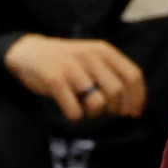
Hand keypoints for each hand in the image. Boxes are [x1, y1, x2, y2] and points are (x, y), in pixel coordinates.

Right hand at [3, 34, 147, 123]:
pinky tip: (71, 110)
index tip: (133, 112)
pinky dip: (75, 116)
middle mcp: (90, 57)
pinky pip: (75, 111)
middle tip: (105, 111)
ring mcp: (72, 68)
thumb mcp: (92, 58)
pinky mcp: (54, 80)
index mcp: (103, 50)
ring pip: (98, 102)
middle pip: (117, 91)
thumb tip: (133, 104)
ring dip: (95, 113)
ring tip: (86, 109)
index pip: (132, 75)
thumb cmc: (66, 62)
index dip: (137, 98)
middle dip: (115, 108)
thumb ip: (112, 74)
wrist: (30, 52)